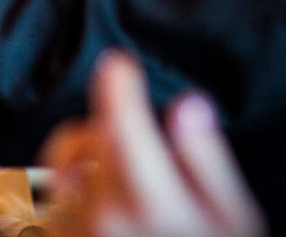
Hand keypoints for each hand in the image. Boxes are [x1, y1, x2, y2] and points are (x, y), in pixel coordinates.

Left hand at [42, 52, 264, 236]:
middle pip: (89, 138)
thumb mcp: (233, 218)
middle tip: (150, 151)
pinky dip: (71, 194)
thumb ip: (205, 160)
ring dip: (87, 160)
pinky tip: (103, 209)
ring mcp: (75, 233)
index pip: (120, 122)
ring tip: (125, 182)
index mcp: (149, 201)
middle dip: (113, 127)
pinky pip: (52, 205)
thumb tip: (188, 106)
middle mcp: (101, 216)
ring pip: (64, 169)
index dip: (118, 84)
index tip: (120, 65)